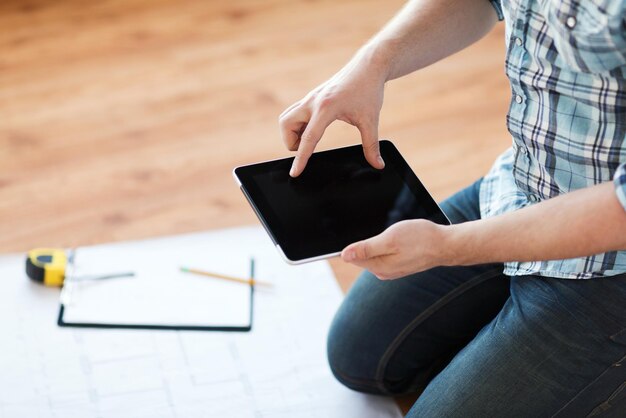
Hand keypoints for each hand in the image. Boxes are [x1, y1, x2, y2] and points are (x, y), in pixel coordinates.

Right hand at [279, 53, 387, 176]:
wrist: (368, 67)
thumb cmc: (369, 90)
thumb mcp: (371, 120)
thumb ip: (371, 145)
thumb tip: (378, 165)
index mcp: (326, 108)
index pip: (308, 139)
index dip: (300, 158)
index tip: (295, 173)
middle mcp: (313, 102)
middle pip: (286, 125)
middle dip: (291, 142)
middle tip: (307, 149)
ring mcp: (310, 98)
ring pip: (286, 118)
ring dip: (291, 133)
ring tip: (309, 139)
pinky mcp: (311, 97)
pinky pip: (294, 113)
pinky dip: (297, 124)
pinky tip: (313, 128)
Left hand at [340, 219, 450, 279]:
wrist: (445, 245)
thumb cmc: (420, 239)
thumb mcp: (390, 240)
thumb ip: (366, 249)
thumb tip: (344, 255)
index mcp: (378, 267)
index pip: (352, 257)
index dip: (350, 243)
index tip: (353, 230)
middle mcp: (383, 272)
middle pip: (362, 255)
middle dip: (364, 242)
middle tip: (378, 230)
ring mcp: (392, 269)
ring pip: (374, 253)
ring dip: (376, 242)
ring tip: (390, 234)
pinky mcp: (399, 264)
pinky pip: (384, 254)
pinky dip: (386, 244)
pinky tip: (396, 238)